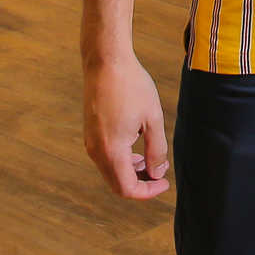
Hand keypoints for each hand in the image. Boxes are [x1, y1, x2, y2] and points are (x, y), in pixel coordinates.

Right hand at [83, 53, 169, 198]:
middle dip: (139, 184)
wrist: (106, 62)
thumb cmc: (132, 87)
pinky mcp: (89, 133)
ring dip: (130, 172)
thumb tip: (158, 172)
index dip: (148, 191)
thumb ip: (156, 149)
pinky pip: (105, 157)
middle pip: (116, 184)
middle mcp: (96, 151)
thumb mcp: (153, 118)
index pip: (127, 188)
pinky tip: (136, 148)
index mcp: (112, 151)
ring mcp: (90, 142)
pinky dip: (121, 161)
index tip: (165, 183)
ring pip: (109, 171)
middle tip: (160, 174)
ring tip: (150, 160)